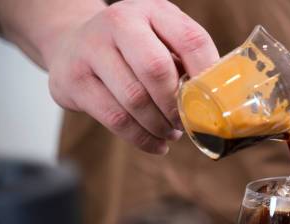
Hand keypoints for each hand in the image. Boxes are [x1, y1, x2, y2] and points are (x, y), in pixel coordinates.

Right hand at [44, 0, 218, 153]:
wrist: (71, 43)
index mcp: (152, 11)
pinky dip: (142, 138)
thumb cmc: (133, 50)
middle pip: (157, 71)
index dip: (207, 75)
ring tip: (170, 133)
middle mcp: (119, 23)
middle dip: (176, 106)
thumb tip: (218, 105)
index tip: (214, 102)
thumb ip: (187, 64)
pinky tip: (156, 143)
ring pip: (135, 100)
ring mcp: (90, 49)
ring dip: (160, 126)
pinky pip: (115, 119)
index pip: (191, 40)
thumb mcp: (162, 42)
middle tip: (186, 123)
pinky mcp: (73, 80)